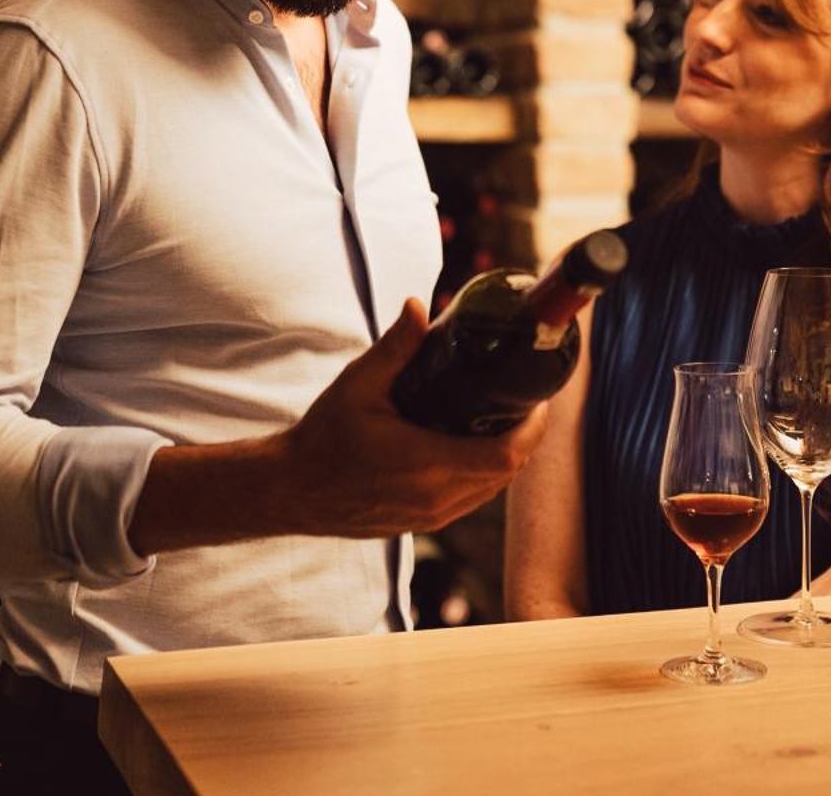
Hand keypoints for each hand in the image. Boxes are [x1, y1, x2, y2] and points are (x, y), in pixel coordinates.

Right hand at [279, 298, 549, 537]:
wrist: (292, 490)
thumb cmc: (323, 437)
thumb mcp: (358, 385)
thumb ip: (394, 347)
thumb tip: (419, 306)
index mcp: (426, 464)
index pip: (506, 455)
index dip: (533, 429)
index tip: (538, 399)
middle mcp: (435, 498)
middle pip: (507, 472)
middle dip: (525, 437)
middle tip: (525, 400)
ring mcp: (430, 517)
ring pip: (491, 490)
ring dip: (507, 458)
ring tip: (506, 419)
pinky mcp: (422, 525)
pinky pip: (471, 501)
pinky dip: (484, 476)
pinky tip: (477, 446)